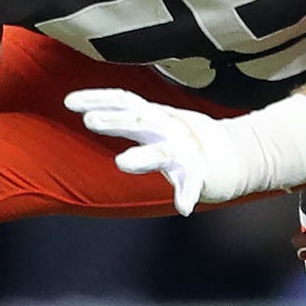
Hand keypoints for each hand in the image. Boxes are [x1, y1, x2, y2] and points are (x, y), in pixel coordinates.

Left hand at [65, 88, 231, 215]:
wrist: (236, 154)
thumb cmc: (186, 141)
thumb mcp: (154, 124)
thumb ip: (129, 118)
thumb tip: (90, 113)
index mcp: (153, 116)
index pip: (123, 100)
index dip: (97, 99)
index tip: (69, 101)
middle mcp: (167, 128)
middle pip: (140, 119)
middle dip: (116, 120)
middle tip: (90, 121)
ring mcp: (186, 150)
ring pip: (162, 152)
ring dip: (143, 157)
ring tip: (122, 163)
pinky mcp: (203, 174)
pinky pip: (194, 184)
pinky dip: (188, 194)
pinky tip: (183, 207)